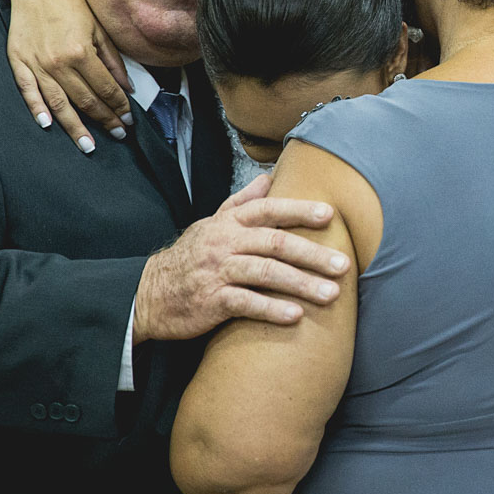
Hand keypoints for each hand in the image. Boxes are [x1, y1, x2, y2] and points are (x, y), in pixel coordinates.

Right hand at [6, 0, 132, 152]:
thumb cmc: (71, 0)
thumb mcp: (99, 28)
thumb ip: (113, 60)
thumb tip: (127, 89)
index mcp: (81, 52)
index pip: (105, 89)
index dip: (119, 106)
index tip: (129, 119)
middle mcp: (58, 62)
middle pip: (84, 100)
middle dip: (104, 120)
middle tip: (118, 134)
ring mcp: (35, 63)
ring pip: (58, 103)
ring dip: (75, 127)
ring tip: (88, 145)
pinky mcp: (18, 60)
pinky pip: (28, 90)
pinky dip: (37, 109)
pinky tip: (48, 125)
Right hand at [133, 175, 349, 342]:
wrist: (150, 292)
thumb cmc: (191, 257)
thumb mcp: (212, 223)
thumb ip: (242, 201)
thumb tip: (270, 178)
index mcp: (228, 222)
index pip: (268, 210)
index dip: (299, 210)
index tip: (330, 214)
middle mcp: (225, 243)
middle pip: (274, 243)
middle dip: (312, 253)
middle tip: (343, 265)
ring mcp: (217, 272)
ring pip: (265, 273)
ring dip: (301, 283)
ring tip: (330, 294)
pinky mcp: (211, 301)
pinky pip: (246, 303)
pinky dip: (272, 309)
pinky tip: (296, 316)